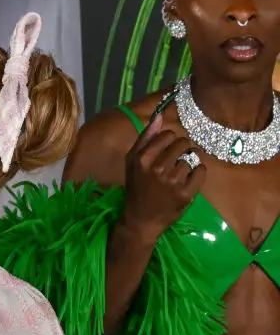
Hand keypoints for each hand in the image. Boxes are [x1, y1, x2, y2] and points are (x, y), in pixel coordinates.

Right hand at [121, 114, 206, 240]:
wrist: (141, 219)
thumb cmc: (136, 187)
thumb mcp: (132, 161)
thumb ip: (145, 138)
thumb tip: (159, 115)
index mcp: (142, 159)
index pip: (168, 135)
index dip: (168, 142)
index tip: (164, 152)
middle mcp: (158, 168)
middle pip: (183, 143)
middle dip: (181, 150)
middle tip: (174, 162)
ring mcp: (173, 181)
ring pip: (192, 158)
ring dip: (187, 164)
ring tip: (177, 175)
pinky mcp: (186, 193)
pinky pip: (201, 171)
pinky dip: (197, 174)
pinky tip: (187, 181)